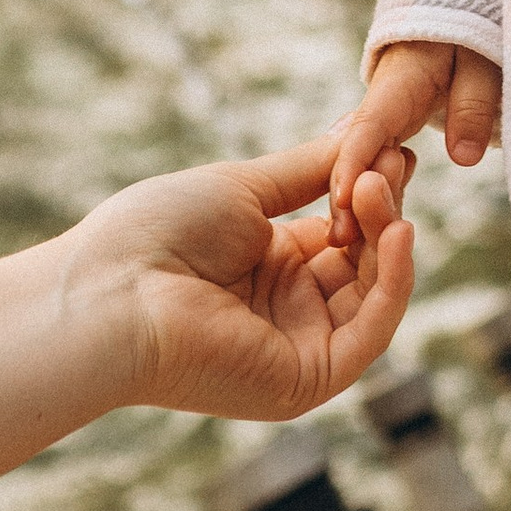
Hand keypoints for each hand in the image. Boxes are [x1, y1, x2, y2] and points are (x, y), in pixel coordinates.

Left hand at [60, 136, 415, 425]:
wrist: (113, 292)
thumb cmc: (158, 233)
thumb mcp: (244, 190)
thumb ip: (310, 170)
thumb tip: (360, 130)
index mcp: (268, 267)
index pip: (343, 231)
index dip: (368, 190)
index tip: (392, 147)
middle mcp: (288, 311)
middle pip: (363, 261)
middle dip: (380, 206)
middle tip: (388, 160)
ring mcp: (298, 347)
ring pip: (373, 294)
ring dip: (387, 236)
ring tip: (375, 184)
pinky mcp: (306, 380)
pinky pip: (369, 334)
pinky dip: (393, 283)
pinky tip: (396, 232)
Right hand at [328, 39, 501, 237]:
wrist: (458, 13)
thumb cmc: (473, 30)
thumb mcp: (482, 60)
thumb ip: (474, 104)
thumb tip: (463, 157)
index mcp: (397, 80)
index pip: (369, 125)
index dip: (353, 161)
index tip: (342, 199)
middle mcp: (381, 102)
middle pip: (358, 151)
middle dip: (346, 194)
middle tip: (341, 243)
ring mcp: (384, 116)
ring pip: (365, 161)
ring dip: (357, 200)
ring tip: (348, 247)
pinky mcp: (392, 127)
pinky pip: (378, 162)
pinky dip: (373, 191)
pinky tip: (367, 227)